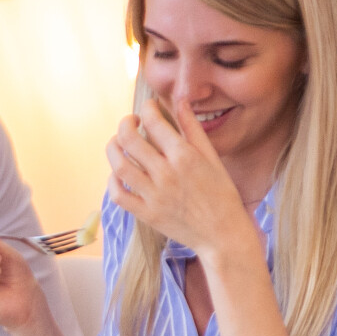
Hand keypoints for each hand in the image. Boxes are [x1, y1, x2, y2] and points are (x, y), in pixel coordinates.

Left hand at [105, 98, 257, 264]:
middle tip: (131, 122)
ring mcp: (154, 195)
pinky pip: (118, 194)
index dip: (148, 108)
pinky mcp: (146, 214)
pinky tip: (119, 172)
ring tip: (119, 143)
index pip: (153, 121)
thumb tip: (180, 101)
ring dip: (113, 148)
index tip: (149, 107)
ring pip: (119, 165)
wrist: (223, 234)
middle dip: (126, 123)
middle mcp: (166, 174)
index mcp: (185, 156)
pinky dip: (113, 180)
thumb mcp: (213, 158)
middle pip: (129, 139)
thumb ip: (193, 128)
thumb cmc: (222, 194)